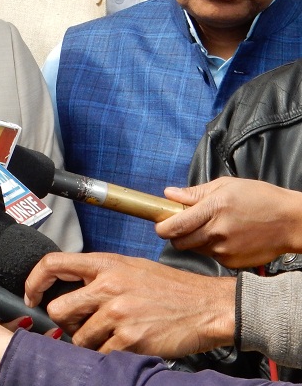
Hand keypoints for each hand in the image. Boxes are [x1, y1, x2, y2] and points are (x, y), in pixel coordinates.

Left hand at [24, 252, 235, 357]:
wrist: (208, 305)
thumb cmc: (170, 288)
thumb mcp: (131, 268)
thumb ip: (99, 276)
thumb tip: (69, 290)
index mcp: (106, 264)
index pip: (53, 264)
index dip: (34, 281)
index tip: (31, 296)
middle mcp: (108, 286)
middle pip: (58, 310)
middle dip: (66, 322)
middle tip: (82, 325)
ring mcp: (118, 313)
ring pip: (79, 338)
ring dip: (90, 342)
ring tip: (112, 335)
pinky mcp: (130, 339)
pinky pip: (102, 354)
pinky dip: (109, 355)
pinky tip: (125, 345)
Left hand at [158, 177, 301, 267]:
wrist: (291, 222)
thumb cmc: (260, 198)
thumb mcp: (226, 186)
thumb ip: (195, 193)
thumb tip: (169, 194)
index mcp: (213, 209)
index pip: (174, 226)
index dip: (161, 226)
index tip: (160, 222)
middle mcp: (217, 232)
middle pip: (179, 242)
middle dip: (174, 235)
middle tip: (182, 225)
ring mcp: (225, 250)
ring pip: (194, 249)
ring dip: (194, 240)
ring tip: (211, 227)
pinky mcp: (232, 262)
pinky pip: (211, 256)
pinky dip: (212, 248)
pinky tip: (226, 236)